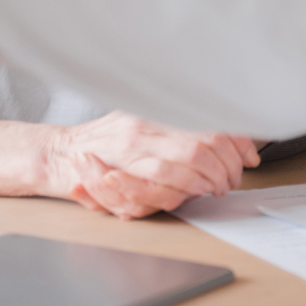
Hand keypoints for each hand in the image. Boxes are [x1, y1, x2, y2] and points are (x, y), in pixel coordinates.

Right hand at [45, 112, 261, 220]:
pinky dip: (181, 192)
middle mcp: (145, 127)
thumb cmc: (104, 141)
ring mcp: (129, 151)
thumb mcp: (146, 122)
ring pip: (183, 164)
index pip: (207, 121)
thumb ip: (183, 127)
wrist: (56, 155)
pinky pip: (157, 186)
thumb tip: (231, 139)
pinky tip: (191, 194)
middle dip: (226, 166)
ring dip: (207, 180)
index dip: (235, 141)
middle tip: (232, 179)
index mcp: (155, 112)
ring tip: (217, 187)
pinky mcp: (116, 175)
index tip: (249, 156)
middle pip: (202, 144)